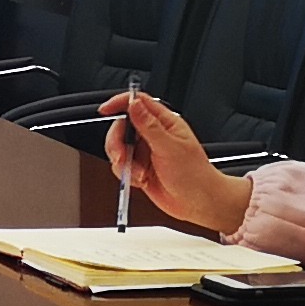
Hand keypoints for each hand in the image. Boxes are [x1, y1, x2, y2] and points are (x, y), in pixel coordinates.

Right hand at [104, 90, 249, 235]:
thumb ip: (149, 126)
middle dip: (117, 142)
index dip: (120, 103)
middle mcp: (153, 135)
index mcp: (165, 123)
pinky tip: (140, 180)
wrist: (199, 203)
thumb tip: (134, 105)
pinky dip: (126, 174)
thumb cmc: (195, 175)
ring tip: (137, 172)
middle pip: (122, 126)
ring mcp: (146, 151)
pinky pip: (121, 165)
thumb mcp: (170, 148)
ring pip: (119, 147)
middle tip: (122, 156)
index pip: (139, 102)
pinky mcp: (140, 167)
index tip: (105, 110)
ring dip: (123, 162)